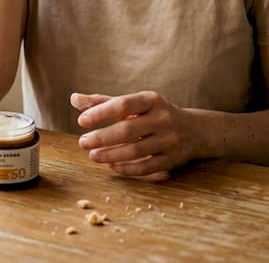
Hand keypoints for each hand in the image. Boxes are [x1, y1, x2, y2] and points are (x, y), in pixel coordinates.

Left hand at [70, 91, 204, 176]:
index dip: (101, 113)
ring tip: (92, 155)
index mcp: (152, 100)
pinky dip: (126, 168)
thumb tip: (74, 99)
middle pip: (127, 130)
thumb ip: (104, 102)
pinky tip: (111, 166)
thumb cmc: (154, 114)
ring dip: (110, 155)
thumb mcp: (134, 104)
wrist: (194, 130)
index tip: (81, 121)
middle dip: (102, 137)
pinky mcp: (172, 160)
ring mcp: (169, 140)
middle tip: (82, 142)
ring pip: (135, 151)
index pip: (123, 104)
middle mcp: (163, 118)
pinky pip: (146, 167)